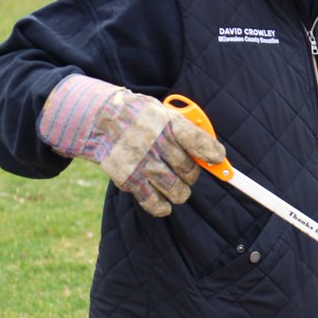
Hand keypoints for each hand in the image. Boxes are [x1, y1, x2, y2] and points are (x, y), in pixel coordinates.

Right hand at [37, 75, 224, 216]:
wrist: (100, 120)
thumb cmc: (139, 116)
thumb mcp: (163, 111)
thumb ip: (185, 128)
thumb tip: (211, 152)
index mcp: (168, 122)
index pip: (199, 141)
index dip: (212, 153)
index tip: (218, 158)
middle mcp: (157, 143)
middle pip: (190, 170)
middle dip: (192, 173)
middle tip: (186, 170)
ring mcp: (143, 163)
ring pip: (177, 190)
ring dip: (181, 191)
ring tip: (177, 185)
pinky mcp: (129, 179)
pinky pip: (154, 202)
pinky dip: (162, 206)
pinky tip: (165, 203)